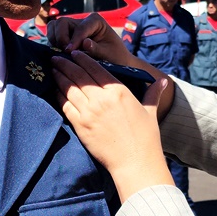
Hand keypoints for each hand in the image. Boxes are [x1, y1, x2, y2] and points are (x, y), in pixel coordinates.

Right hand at [48, 13, 137, 67]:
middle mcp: (82, 22)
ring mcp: (72, 29)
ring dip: (54, 40)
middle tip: (66, 52)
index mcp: (95, 21)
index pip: (80, 28)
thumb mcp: (109, 54)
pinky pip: (52, 36)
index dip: (74, 40)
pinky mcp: (66, 37)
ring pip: (54, 27)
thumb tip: (84, 43)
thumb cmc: (115, 57)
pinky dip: (53, 44)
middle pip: (62, 23)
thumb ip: (97, 49)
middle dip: (61, 37)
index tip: (70, 52)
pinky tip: (60, 55)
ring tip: (62, 53)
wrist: (115, 62)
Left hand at [52, 51, 173, 202]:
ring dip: (59, 76)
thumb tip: (163, 82)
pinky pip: (65, 106)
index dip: (83, 59)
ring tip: (53, 69)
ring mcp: (89, 112)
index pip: (96, 68)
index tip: (75, 53)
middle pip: (79, 75)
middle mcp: (102, 99)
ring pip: (69, 88)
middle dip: (65, 64)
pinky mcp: (81, 126)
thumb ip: (153, 94)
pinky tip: (54, 90)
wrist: (135, 162)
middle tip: (55, 58)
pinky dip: (59, 96)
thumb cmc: (146, 138)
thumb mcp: (150, 112)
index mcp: (119, 91)